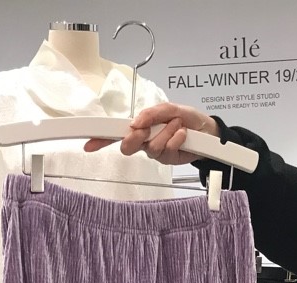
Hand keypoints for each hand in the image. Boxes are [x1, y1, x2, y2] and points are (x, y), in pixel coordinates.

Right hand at [84, 103, 220, 164]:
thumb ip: (152, 113)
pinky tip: (183, 134)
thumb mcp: (169, 108)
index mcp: (140, 127)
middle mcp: (144, 141)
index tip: (88, 143)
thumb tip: (137, 122)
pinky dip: (176, 138)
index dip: (101, 138)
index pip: (116, 133)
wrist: (207, 130)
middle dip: (136, 138)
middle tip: (145, 130)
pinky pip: (166, 150)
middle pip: (127, 147)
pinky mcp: (167, 160)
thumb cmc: (187, 118)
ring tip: (177, 125)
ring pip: (151, 147)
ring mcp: (155, 152)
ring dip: (166, 132)